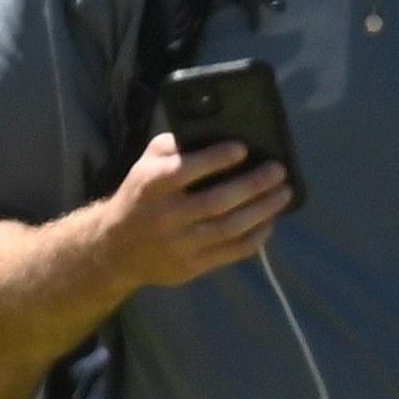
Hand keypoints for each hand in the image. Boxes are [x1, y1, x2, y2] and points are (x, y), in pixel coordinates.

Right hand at [96, 132, 286, 291]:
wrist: (115, 249)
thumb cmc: (140, 198)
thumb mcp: (144, 166)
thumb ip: (171, 148)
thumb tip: (211, 132)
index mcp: (151, 186)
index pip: (185, 171)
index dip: (216, 159)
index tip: (242, 149)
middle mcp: (165, 216)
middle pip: (217, 202)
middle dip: (253, 185)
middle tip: (278, 171)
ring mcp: (179, 244)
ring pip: (230, 228)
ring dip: (263, 210)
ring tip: (283, 194)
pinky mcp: (191, 266)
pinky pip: (232, 252)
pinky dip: (257, 237)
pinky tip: (269, 221)